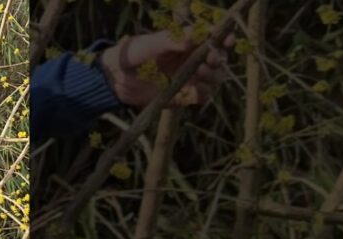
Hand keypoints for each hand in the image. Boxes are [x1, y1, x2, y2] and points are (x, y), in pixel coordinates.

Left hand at [99, 28, 234, 107]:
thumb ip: (171, 39)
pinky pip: (202, 96)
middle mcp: (193, 59)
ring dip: (214, 75)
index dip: (224, 38)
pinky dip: (204, 93)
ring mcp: (190, 77)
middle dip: (219, 57)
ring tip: (200, 72)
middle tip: (210, 59)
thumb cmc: (133, 53)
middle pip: (219, 58)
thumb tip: (193, 38)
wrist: (116, 77)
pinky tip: (196, 89)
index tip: (226, 40)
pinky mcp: (184, 95)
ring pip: (215, 77)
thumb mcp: (151, 42)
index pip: (214, 39)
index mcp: (189, 42)